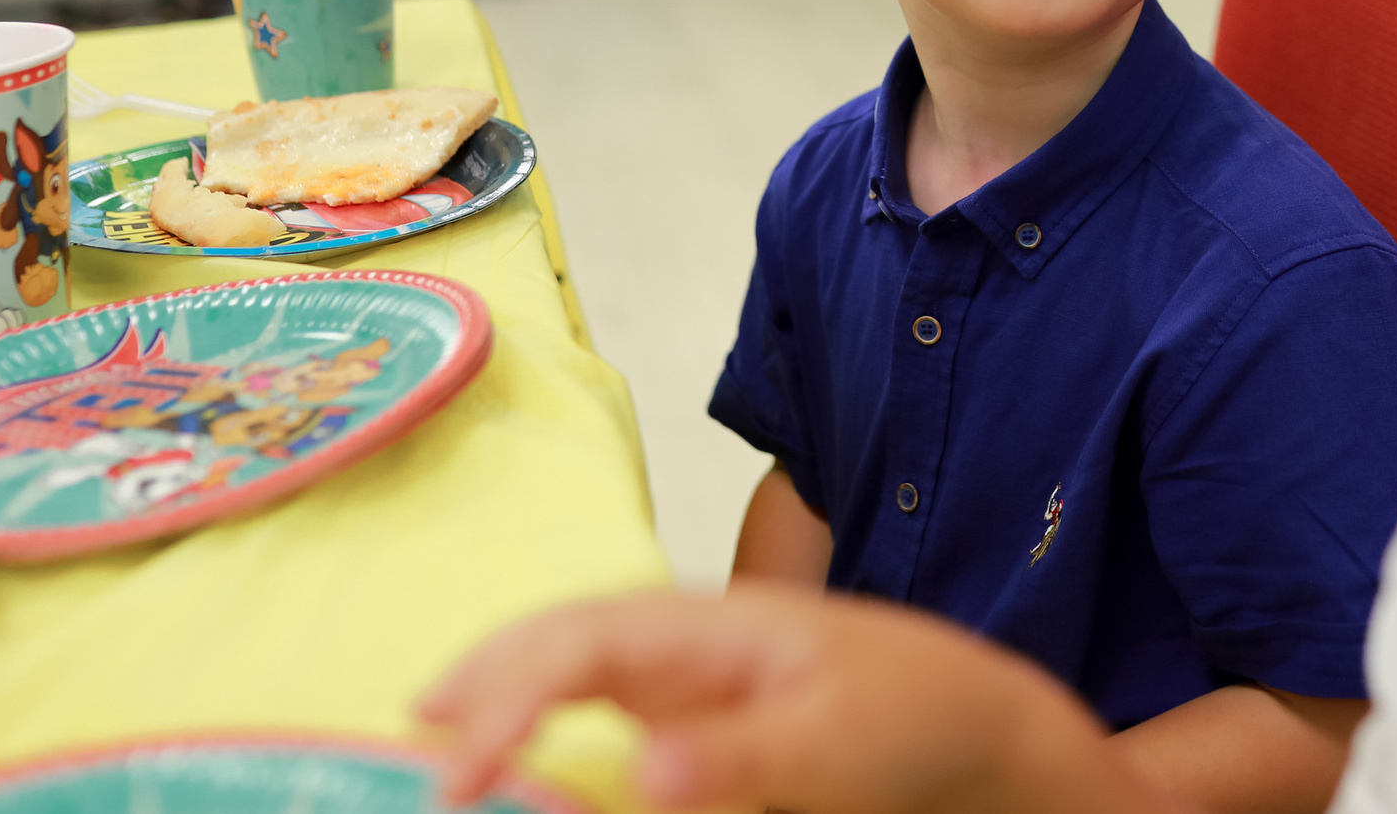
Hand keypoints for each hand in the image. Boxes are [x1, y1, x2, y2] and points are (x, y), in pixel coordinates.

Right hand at [417, 583, 1181, 813]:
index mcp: (711, 625)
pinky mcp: (704, 733)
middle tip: (410, 730)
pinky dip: (557, 738)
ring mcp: (692, 687)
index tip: (457, 769)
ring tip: (443, 748)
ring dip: (506, 702)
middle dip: (482, 678)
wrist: (986, 731)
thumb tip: (642, 766)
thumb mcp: (841, 736)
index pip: (582, 641)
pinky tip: (527, 772)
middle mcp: (686, 648)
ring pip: (576, 677)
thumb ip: (745, 751)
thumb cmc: (920, 713)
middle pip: (561, 642)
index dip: (507, 694)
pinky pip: (611, 724)